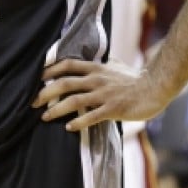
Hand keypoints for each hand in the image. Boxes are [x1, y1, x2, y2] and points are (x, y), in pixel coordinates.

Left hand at [32, 59, 163, 132]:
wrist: (155, 88)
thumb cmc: (136, 79)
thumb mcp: (117, 66)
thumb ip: (105, 64)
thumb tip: (102, 60)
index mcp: (96, 68)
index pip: (68, 65)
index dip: (50, 70)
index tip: (36, 77)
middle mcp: (97, 79)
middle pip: (64, 83)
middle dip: (45, 92)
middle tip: (32, 102)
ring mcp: (104, 94)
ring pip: (74, 100)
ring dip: (56, 109)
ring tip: (44, 116)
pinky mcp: (112, 109)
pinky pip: (91, 116)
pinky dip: (78, 122)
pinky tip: (68, 128)